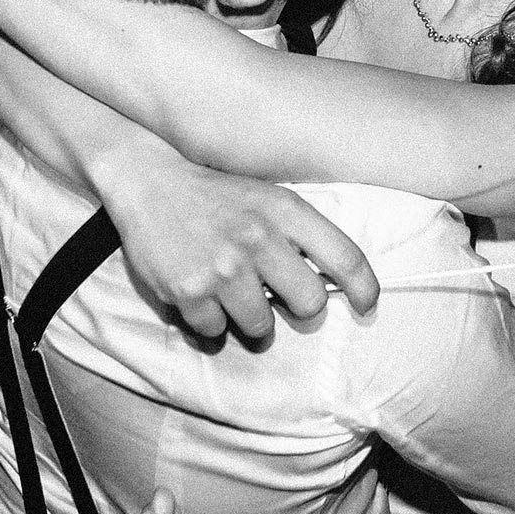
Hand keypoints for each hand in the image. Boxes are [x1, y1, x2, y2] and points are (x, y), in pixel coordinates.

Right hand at [101, 151, 379, 341]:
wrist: (148, 181)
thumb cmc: (216, 195)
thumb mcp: (268, 197)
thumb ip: (300, 234)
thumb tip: (334, 285)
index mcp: (285, 211)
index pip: (345, 257)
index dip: (364, 288)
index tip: (366, 307)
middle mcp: (258, 239)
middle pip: (308, 305)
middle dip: (297, 310)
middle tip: (277, 299)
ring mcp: (223, 268)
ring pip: (260, 329)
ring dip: (249, 321)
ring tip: (230, 295)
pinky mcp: (189, 292)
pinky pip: (214, 332)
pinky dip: (209, 324)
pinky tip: (200, 299)